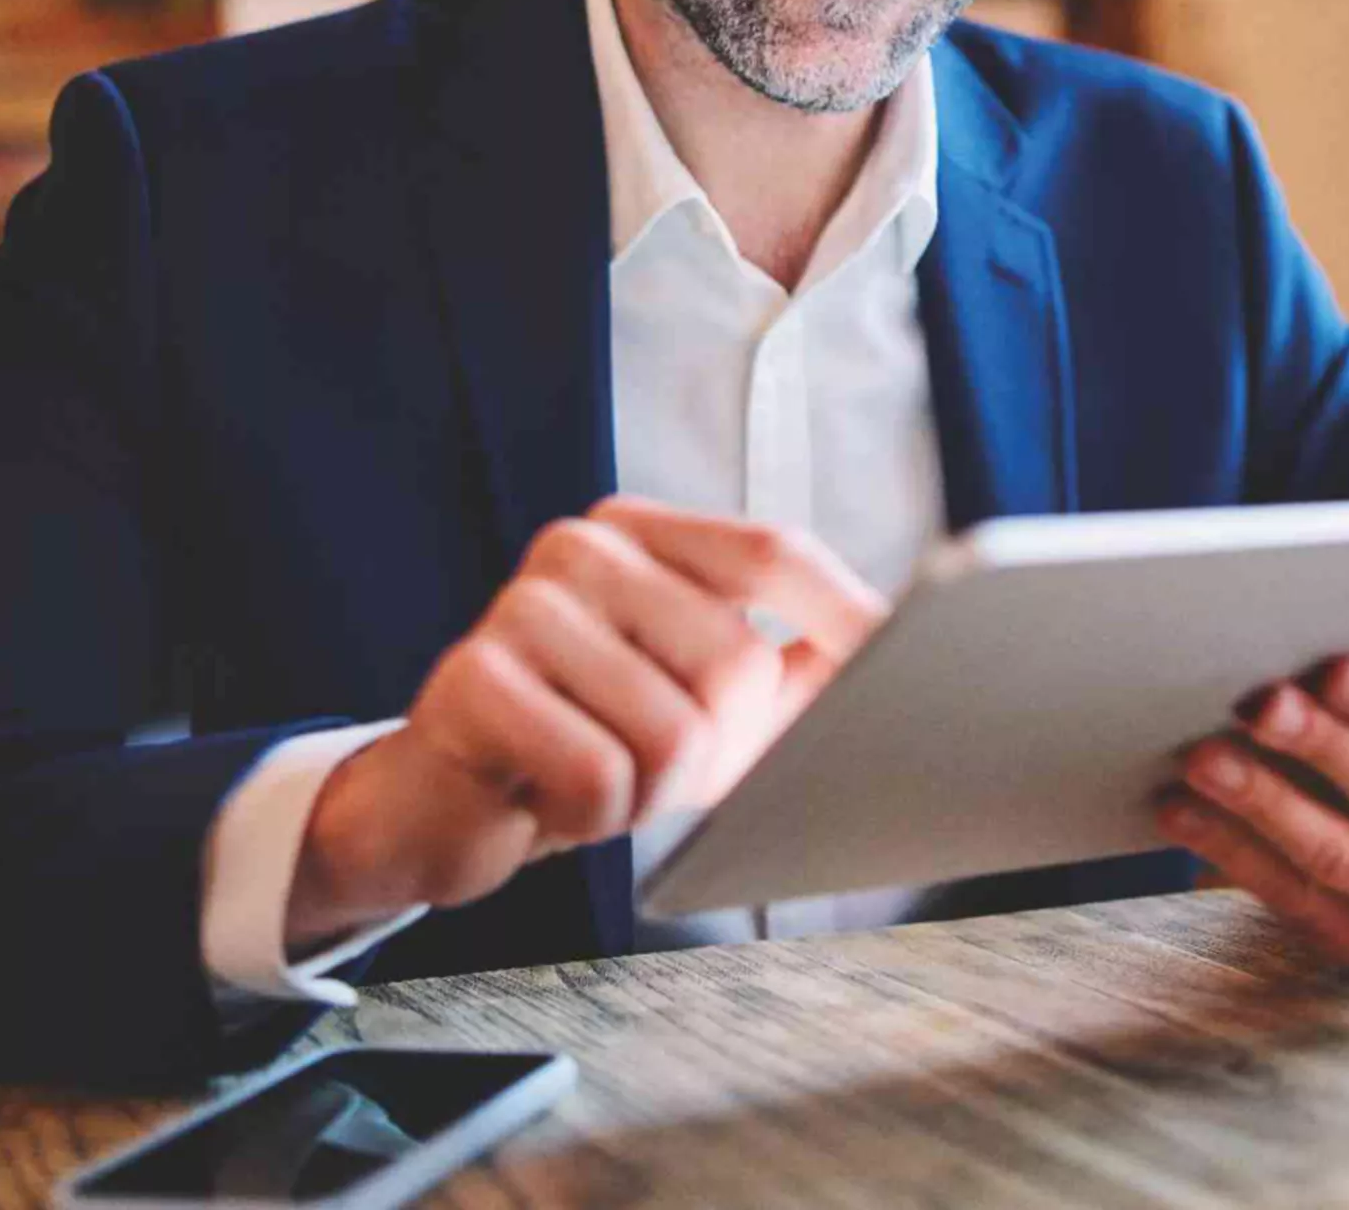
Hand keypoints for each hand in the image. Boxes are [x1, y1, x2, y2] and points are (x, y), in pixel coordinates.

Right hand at [287, 498, 886, 950]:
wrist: (441, 804)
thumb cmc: (587, 738)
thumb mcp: (697, 696)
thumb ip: (791, 668)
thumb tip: (898, 658)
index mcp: (643, 532)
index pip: (773, 553)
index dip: (847, 615)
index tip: (907, 664)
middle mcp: (581, 549)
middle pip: (737, 661)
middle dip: (724, 750)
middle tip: (662, 766)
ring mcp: (521, 608)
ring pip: (673, 734)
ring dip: (651, 792)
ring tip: (600, 774)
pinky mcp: (475, 683)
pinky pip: (599, 776)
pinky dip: (592, 815)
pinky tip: (549, 795)